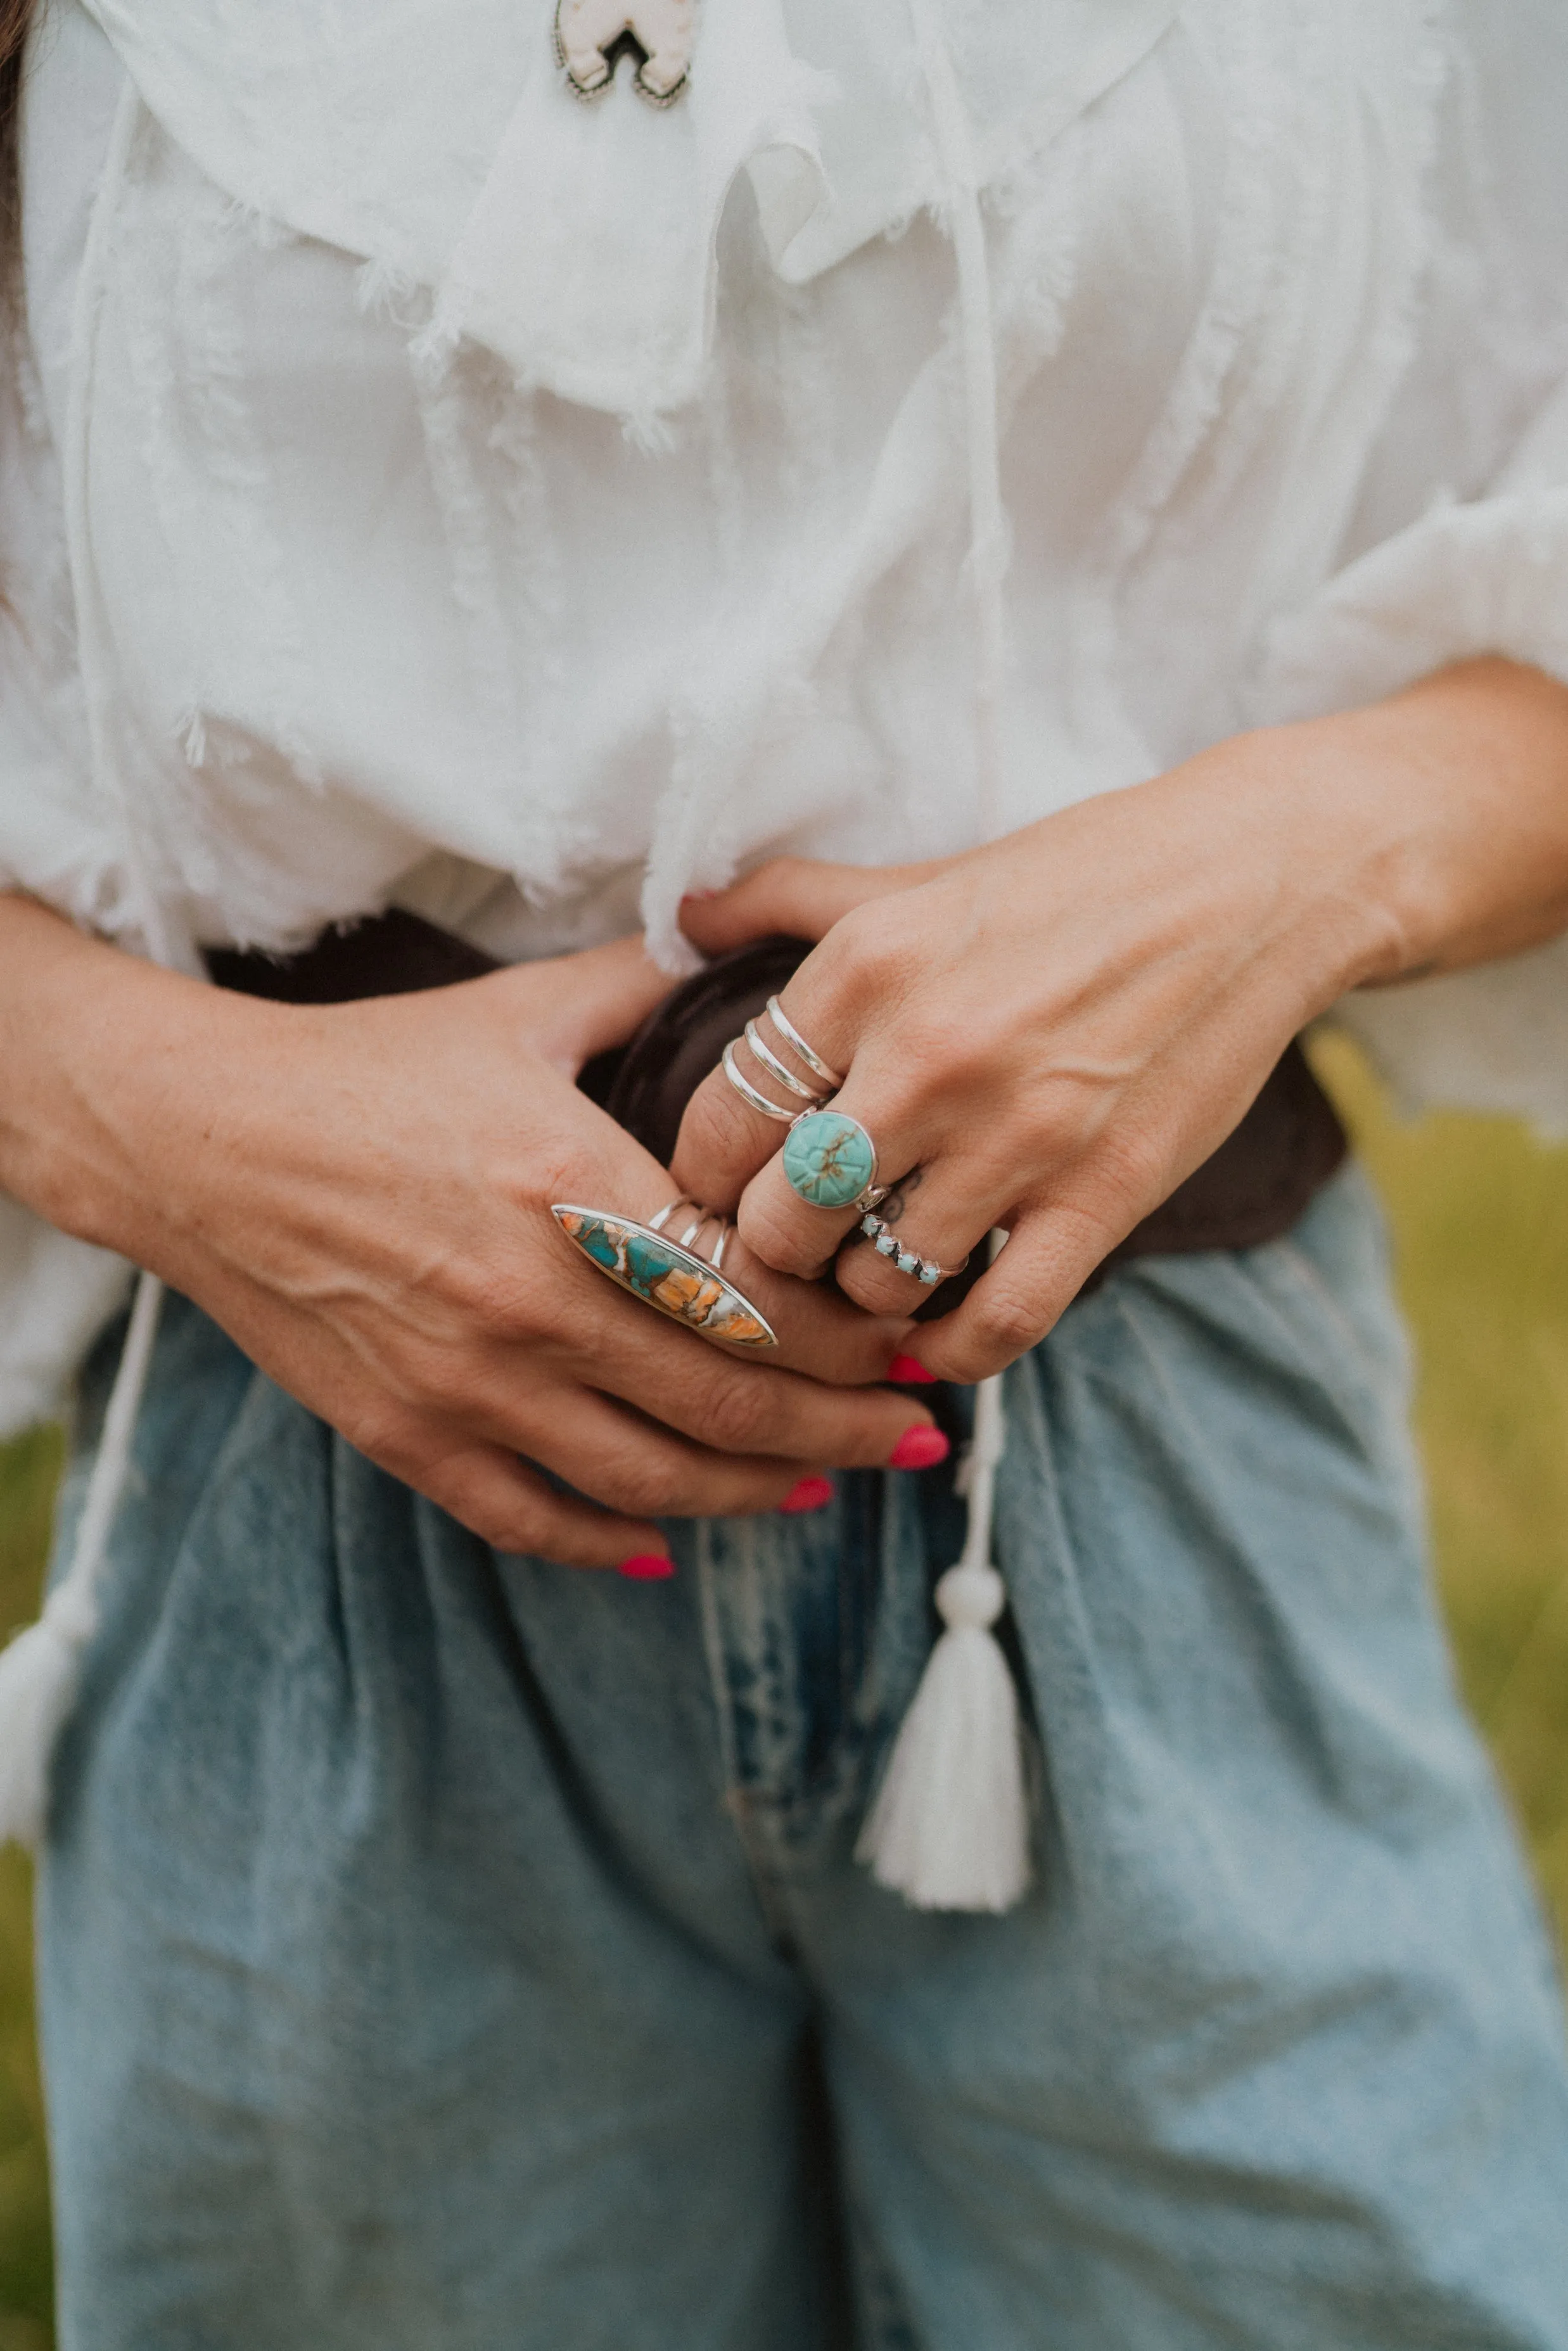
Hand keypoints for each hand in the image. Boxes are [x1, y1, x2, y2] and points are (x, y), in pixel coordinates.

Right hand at [0, 908, 939, 1568]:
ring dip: (757, 1495)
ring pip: (652, 1480)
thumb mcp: (517, 1008)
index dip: (854, 1338)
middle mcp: (533, 1301)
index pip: (757, 1296)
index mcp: (574, 1187)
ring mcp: (468, 1384)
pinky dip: (612, 1547)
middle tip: (919, 1439)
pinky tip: (671, 1548)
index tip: (915, 1344)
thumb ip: (642, 987)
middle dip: (845, 1432)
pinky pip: (533, 1521)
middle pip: (730, 1404)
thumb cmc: (369, 1068)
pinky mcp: (408, 1436)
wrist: (202, 1142)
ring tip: (826, 1490)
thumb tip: (744, 946)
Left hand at [672, 660, 1567, 1381]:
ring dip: (863, 1299)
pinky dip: (954, 1350)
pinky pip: (995, 1326)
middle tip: (796, 1250)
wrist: (1252, 886)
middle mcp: (925, 1057)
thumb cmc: (1073, 880)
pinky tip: (944, 1328)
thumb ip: (789, 898)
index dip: (703, 1184)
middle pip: (781, 1227)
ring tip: (875, 1272)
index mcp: (861, 970)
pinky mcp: (1103, 1196)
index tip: (727, 1196)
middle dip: (773, 1255)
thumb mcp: (917, 876)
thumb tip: (680, 917)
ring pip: (876, 1287)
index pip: (718, 1126)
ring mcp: (1017, 1136)